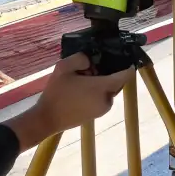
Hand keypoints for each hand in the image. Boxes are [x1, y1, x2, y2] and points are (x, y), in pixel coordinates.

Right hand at [6, 53, 133, 150]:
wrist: (48, 119)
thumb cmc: (56, 93)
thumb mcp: (63, 68)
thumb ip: (80, 58)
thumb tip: (90, 60)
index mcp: (102, 87)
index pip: (125, 75)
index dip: (127, 65)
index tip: (121, 57)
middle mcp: (107, 100)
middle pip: (116, 82)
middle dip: (108, 73)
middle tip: (89, 67)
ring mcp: (102, 109)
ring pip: (108, 91)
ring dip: (100, 83)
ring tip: (81, 78)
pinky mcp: (97, 115)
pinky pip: (102, 99)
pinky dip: (96, 92)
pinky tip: (80, 89)